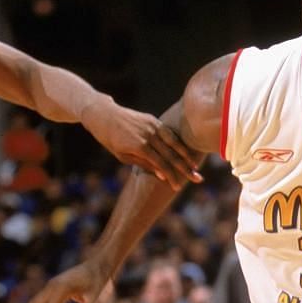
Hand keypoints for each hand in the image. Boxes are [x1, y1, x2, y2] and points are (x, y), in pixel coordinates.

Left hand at [83, 100, 202, 189]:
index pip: (160, 164)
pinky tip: (185, 152)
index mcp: (139, 146)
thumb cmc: (110, 139)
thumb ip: (144, 163)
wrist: (103, 114)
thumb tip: (162, 174)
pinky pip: (169, 133)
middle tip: (197, 179)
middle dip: (185, 169)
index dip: (171, 176)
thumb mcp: (122, 156)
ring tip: (195, 166)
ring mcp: (152, 126)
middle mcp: (148, 135)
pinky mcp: (153, 120)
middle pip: (171, 155)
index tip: (178, 187)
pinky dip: (178, 143)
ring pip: (174, 142)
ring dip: (186, 156)